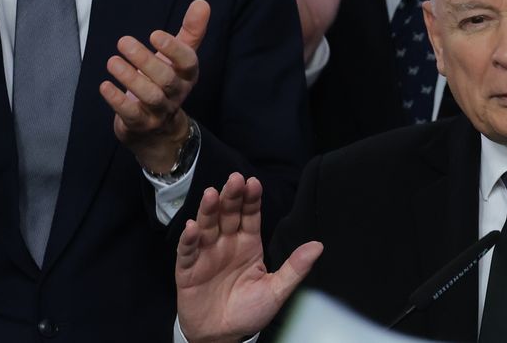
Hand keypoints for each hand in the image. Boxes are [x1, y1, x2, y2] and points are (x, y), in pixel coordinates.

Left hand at [100, 0, 209, 172]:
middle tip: (123, 42)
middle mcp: (177, 93)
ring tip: (112, 61)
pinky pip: (131, 114)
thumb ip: (190, 31)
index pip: (187, 62)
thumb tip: (202, 2)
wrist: (158, 129)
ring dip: (130, 78)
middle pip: (166, 79)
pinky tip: (105, 86)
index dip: (173, 49)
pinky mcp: (141, 124)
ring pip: (149, 96)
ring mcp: (159, 111)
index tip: (154, 34)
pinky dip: (117, 101)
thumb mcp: (178, 58)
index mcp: (187, 75)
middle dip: (145, 60)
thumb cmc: (166, 82)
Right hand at [176, 174, 322, 342]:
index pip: (250, 216)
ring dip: (208, 210)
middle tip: (235, 179)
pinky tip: (192, 227)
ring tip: (211, 195)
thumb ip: (295, 268)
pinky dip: (189, 240)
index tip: (254, 183)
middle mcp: (226, 244)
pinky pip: (187, 252)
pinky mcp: (188, 271)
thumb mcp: (276, 290)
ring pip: (207, 227)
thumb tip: (318, 246)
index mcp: (248, 244)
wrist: (221, 336)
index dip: (251, 200)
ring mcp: (206, 255)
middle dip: (231, 197)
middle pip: (228, 215)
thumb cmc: (249, 311)